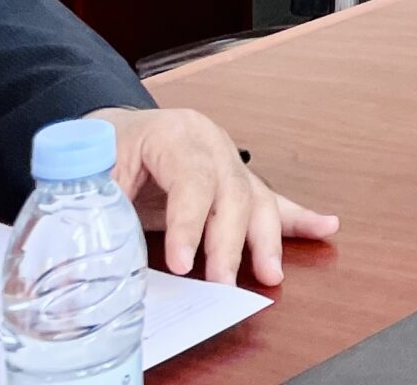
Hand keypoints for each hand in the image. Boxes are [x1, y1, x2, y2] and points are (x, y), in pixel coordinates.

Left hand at [90, 106, 338, 285]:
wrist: (116, 130)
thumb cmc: (105, 147)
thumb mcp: (91, 169)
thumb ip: (97, 206)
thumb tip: (90, 255)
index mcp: (177, 134)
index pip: (192, 179)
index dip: (190, 223)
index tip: (181, 264)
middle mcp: (213, 146)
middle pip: (233, 193)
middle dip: (231, 243)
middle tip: (221, 286)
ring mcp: (230, 163)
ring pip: (258, 199)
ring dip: (267, 240)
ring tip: (270, 274)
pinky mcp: (237, 182)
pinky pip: (272, 199)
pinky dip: (299, 218)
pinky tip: (326, 227)